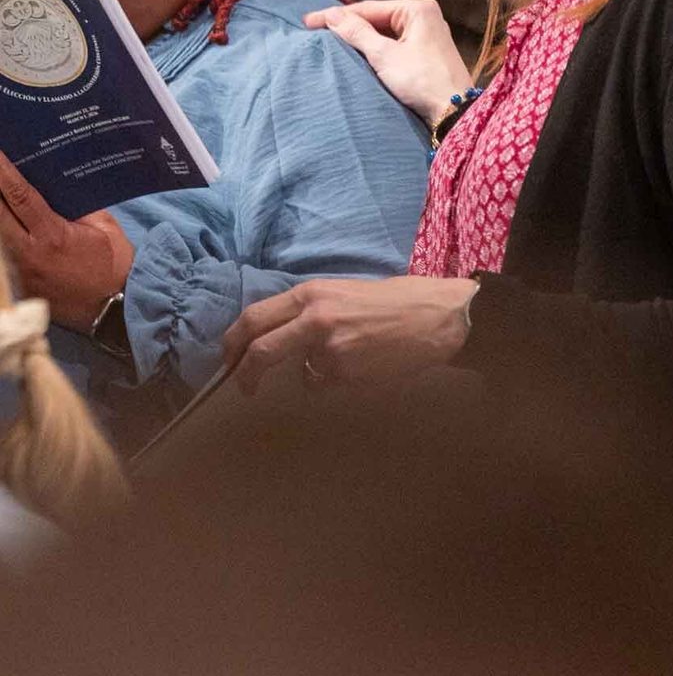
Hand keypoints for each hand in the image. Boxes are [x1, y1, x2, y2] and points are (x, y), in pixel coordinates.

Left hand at [0, 153, 132, 331]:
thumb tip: (57, 187)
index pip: (19, 196)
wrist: (114, 307)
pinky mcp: (17, 286)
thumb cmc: (113, 264)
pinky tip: (6, 225)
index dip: (3, 172)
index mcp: (53, 235)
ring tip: (0, 199)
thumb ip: (78, 207)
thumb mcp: (104, 227)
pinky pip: (2, 259)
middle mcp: (28, 253)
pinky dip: (2, 239)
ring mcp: (18, 272)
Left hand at [223, 276, 476, 393]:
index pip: (254, 318)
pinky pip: (329, 383)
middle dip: (244, 372)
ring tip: (356, 355)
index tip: (230, 358)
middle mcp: (314, 320)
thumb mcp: (348, 291)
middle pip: (260, 350)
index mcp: (312, 293)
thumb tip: (286, 333)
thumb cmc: (402, 299)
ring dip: (318, 371)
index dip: (233, 342)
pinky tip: (368, 363)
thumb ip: (314, 310)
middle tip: (243, 384)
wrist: (440, 318)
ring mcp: (329, 351)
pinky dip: (341, 379)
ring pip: (303, 373)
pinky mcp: (346, 374)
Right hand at [305, 0, 472, 121]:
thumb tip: (332, 16)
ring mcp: (427, 33)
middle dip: (348, 25)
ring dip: (360, 37)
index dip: (336, 16)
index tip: (308, 21)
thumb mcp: (384, 56)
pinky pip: (394, 43)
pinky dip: (375, 48)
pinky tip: (357, 52)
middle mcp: (424, 15)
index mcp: (417, 8)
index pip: (368, 8)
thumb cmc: (422, 81)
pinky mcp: (426, 51)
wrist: (454, 111)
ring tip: (330, 39)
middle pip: (376, 18)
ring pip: (384, 31)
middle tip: (314, 30)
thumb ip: (357, 33)